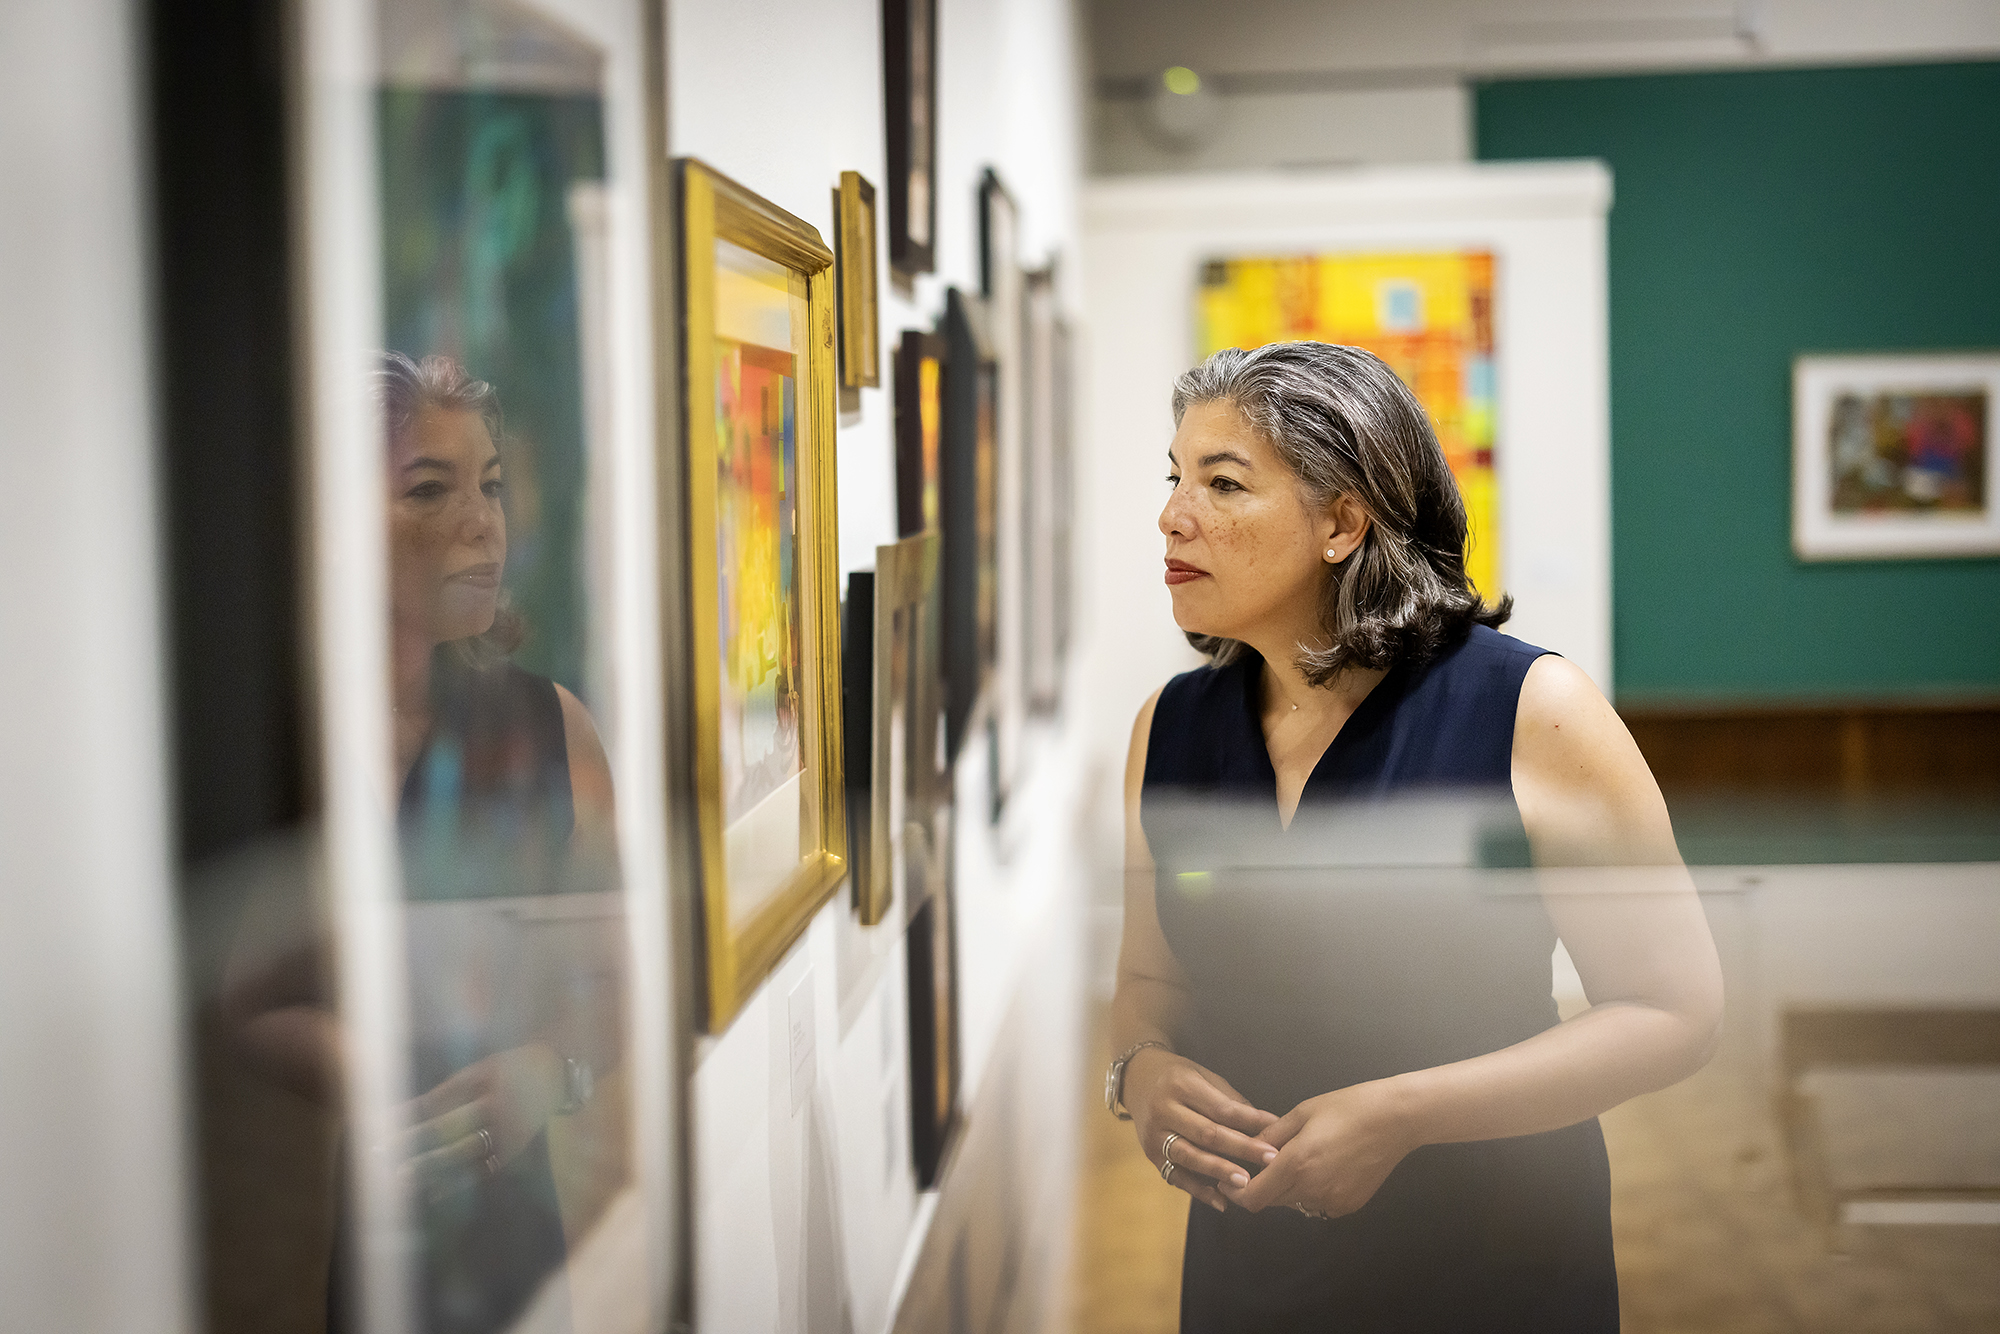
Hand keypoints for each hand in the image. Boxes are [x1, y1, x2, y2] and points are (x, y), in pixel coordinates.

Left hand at [392, 1042, 565, 1202]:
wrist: (555, 1076)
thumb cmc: (507, 1069)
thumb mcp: (478, 1069)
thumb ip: (446, 1091)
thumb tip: (403, 1115)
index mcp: (482, 1078)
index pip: (436, 1101)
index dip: (406, 1117)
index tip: (377, 1129)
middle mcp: (495, 1104)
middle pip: (448, 1127)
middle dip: (413, 1143)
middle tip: (381, 1157)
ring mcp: (507, 1130)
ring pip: (463, 1153)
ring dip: (430, 1167)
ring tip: (402, 1179)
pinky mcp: (514, 1150)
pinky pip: (482, 1170)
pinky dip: (457, 1183)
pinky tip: (432, 1193)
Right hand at [1124, 1048, 1280, 1213]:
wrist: (1136, 1079)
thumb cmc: (1178, 1076)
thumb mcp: (1203, 1076)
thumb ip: (1230, 1100)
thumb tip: (1264, 1125)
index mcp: (1182, 1085)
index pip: (1221, 1108)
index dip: (1250, 1122)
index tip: (1275, 1132)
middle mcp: (1164, 1110)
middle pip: (1207, 1134)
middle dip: (1241, 1148)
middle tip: (1270, 1159)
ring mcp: (1155, 1135)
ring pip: (1190, 1157)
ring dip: (1219, 1171)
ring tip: (1246, 1182)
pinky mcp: (1150, 1155)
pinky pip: (1176, 1176)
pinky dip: (1198, 1191)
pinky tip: (1220, 1200)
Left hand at [1219, 1080, 1413, 1219]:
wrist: (1395, 1119)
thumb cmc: (1347, 1108)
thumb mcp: (1301, 1113)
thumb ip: (1270, 1135)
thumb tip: (1248, 1148)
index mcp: (1296, 1164)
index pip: (1253, 1198)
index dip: (1235, 1193)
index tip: (1228, 1182)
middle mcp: (1312, 1189)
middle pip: (1272, 1202)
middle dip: (1261, 1187)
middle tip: (1262, 1166)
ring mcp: (1333, 1201)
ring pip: (1295, 1204)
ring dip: (1288, 1190)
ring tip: (1300, 1161)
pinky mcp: (1349, 1206)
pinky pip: (1318, 1205)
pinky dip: (1311, 1193)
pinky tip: (1323, 1168)